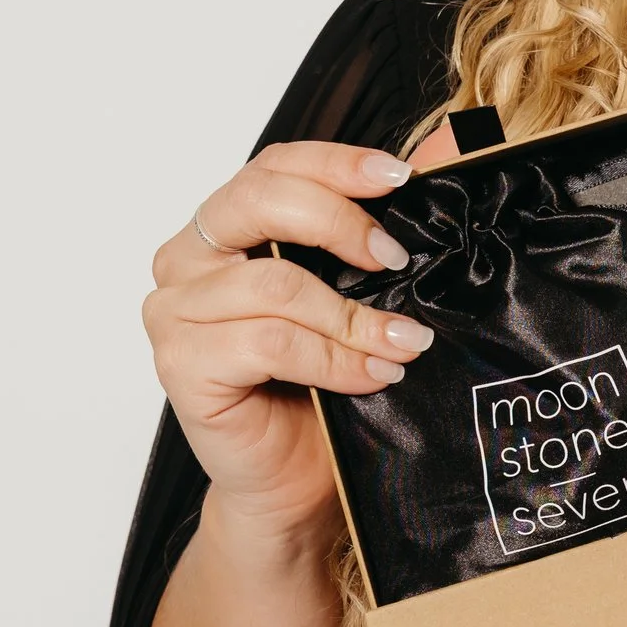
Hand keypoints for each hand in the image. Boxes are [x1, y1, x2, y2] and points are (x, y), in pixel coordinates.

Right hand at [142, 141, 432, 535]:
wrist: (296, 484)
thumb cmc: (323, 389)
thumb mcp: (363, 294)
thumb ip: (389, 219)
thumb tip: (451, 142)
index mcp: (226, 227)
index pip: (274, 167)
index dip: (336, 164)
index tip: (401, 179)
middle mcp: (188, 258)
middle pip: (257, 202)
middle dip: (339, 222)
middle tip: (397, 259)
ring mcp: (175, 311)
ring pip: (273, 286)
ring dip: (351, 315)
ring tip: (403, 341)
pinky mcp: (181, 365)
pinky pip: (268, 344)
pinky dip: (332, 358)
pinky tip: (371, 376)